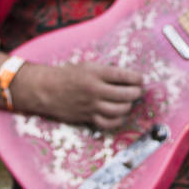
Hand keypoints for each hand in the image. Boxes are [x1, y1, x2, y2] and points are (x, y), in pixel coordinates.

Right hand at [19, 61, 143, 130]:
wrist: (46, 89)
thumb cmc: (67, 75)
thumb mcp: (87, 66)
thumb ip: (105, 72)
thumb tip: (127, 78)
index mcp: (95, 73)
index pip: (123, 75)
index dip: (137, 78)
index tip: (141, 79)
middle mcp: (95, 89)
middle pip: (125, 94)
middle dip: (136, 92)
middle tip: (138, 90)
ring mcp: (92, 105)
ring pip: (119, 109)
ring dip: (129, 105)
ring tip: (129, 101)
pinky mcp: (88, 117)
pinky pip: (109, 122)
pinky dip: (118, 120)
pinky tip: (120, 114)